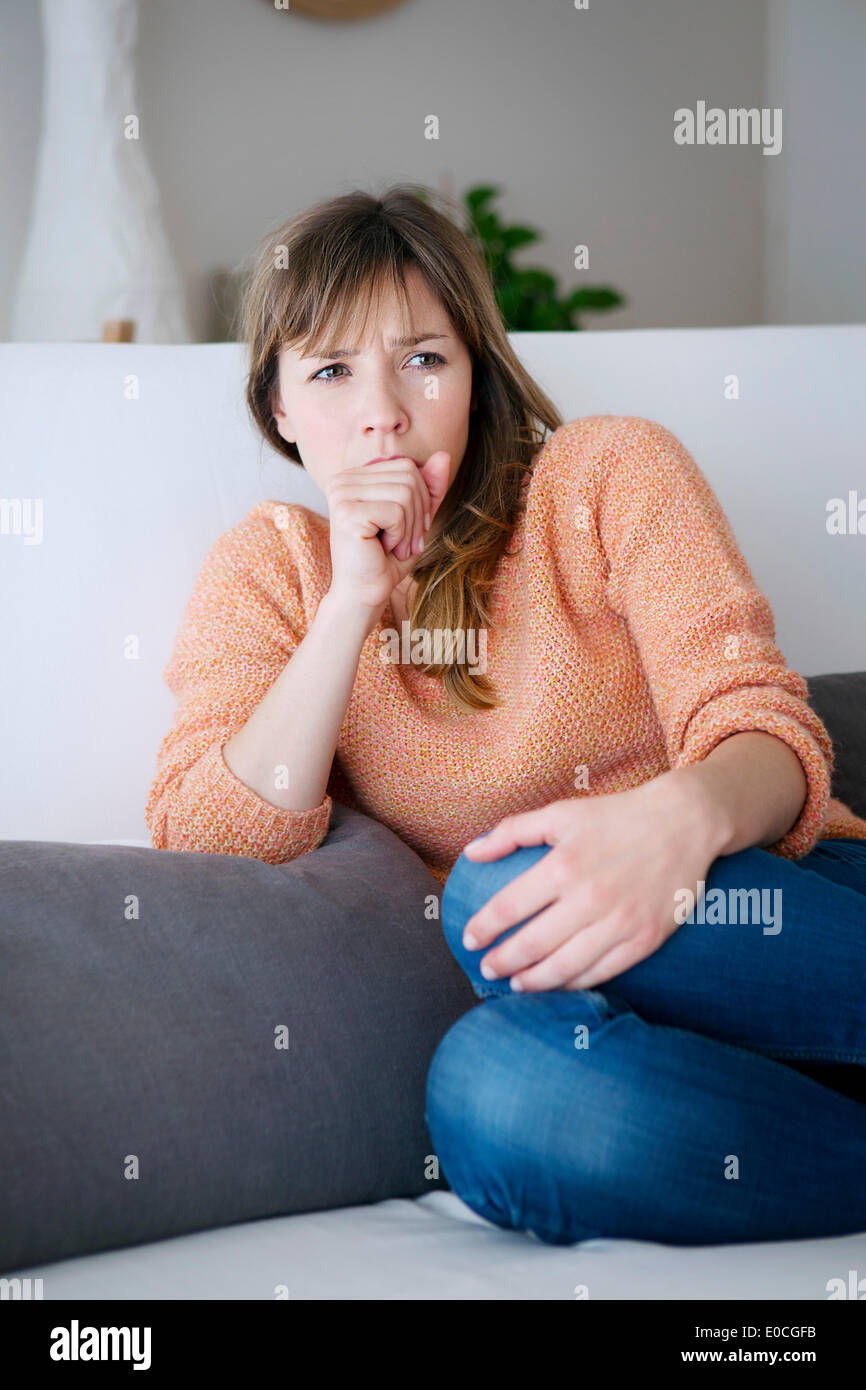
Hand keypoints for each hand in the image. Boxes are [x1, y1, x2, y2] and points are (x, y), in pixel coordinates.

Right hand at [326, 451, 450, 614]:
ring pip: (405, 492)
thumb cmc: (387, 558)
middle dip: (418, 514)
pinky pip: (396, 511)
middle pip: (408, 475)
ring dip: (410, 528)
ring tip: (394, 547)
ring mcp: (341, 493)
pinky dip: (400, 535)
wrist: (364, 594)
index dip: (421, 498)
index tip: (409, 529)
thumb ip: (428, 487)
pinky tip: (383, 549)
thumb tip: (444, 455)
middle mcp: (343, 479)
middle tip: (404, 542)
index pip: (407, 465)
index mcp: (355, 475)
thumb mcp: (415, 518)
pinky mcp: (346, 511)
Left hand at [459, 773, 720, 991]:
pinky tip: (559, 983)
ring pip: (565, 967)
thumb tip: (470, 852)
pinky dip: (575, 983)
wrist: (684, 822)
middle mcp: (589, 898)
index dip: (483, 928)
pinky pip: (602, 972)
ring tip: (517, 983)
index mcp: (563, 866)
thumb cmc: (616, 816)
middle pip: (532, 945)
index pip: (508, 908)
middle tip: (487, 969)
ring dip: (534, 981)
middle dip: (502, 962)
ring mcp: (620, 922)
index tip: (469, 940)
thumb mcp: (560, 813)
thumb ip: (511, 832)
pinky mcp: (645, 939)